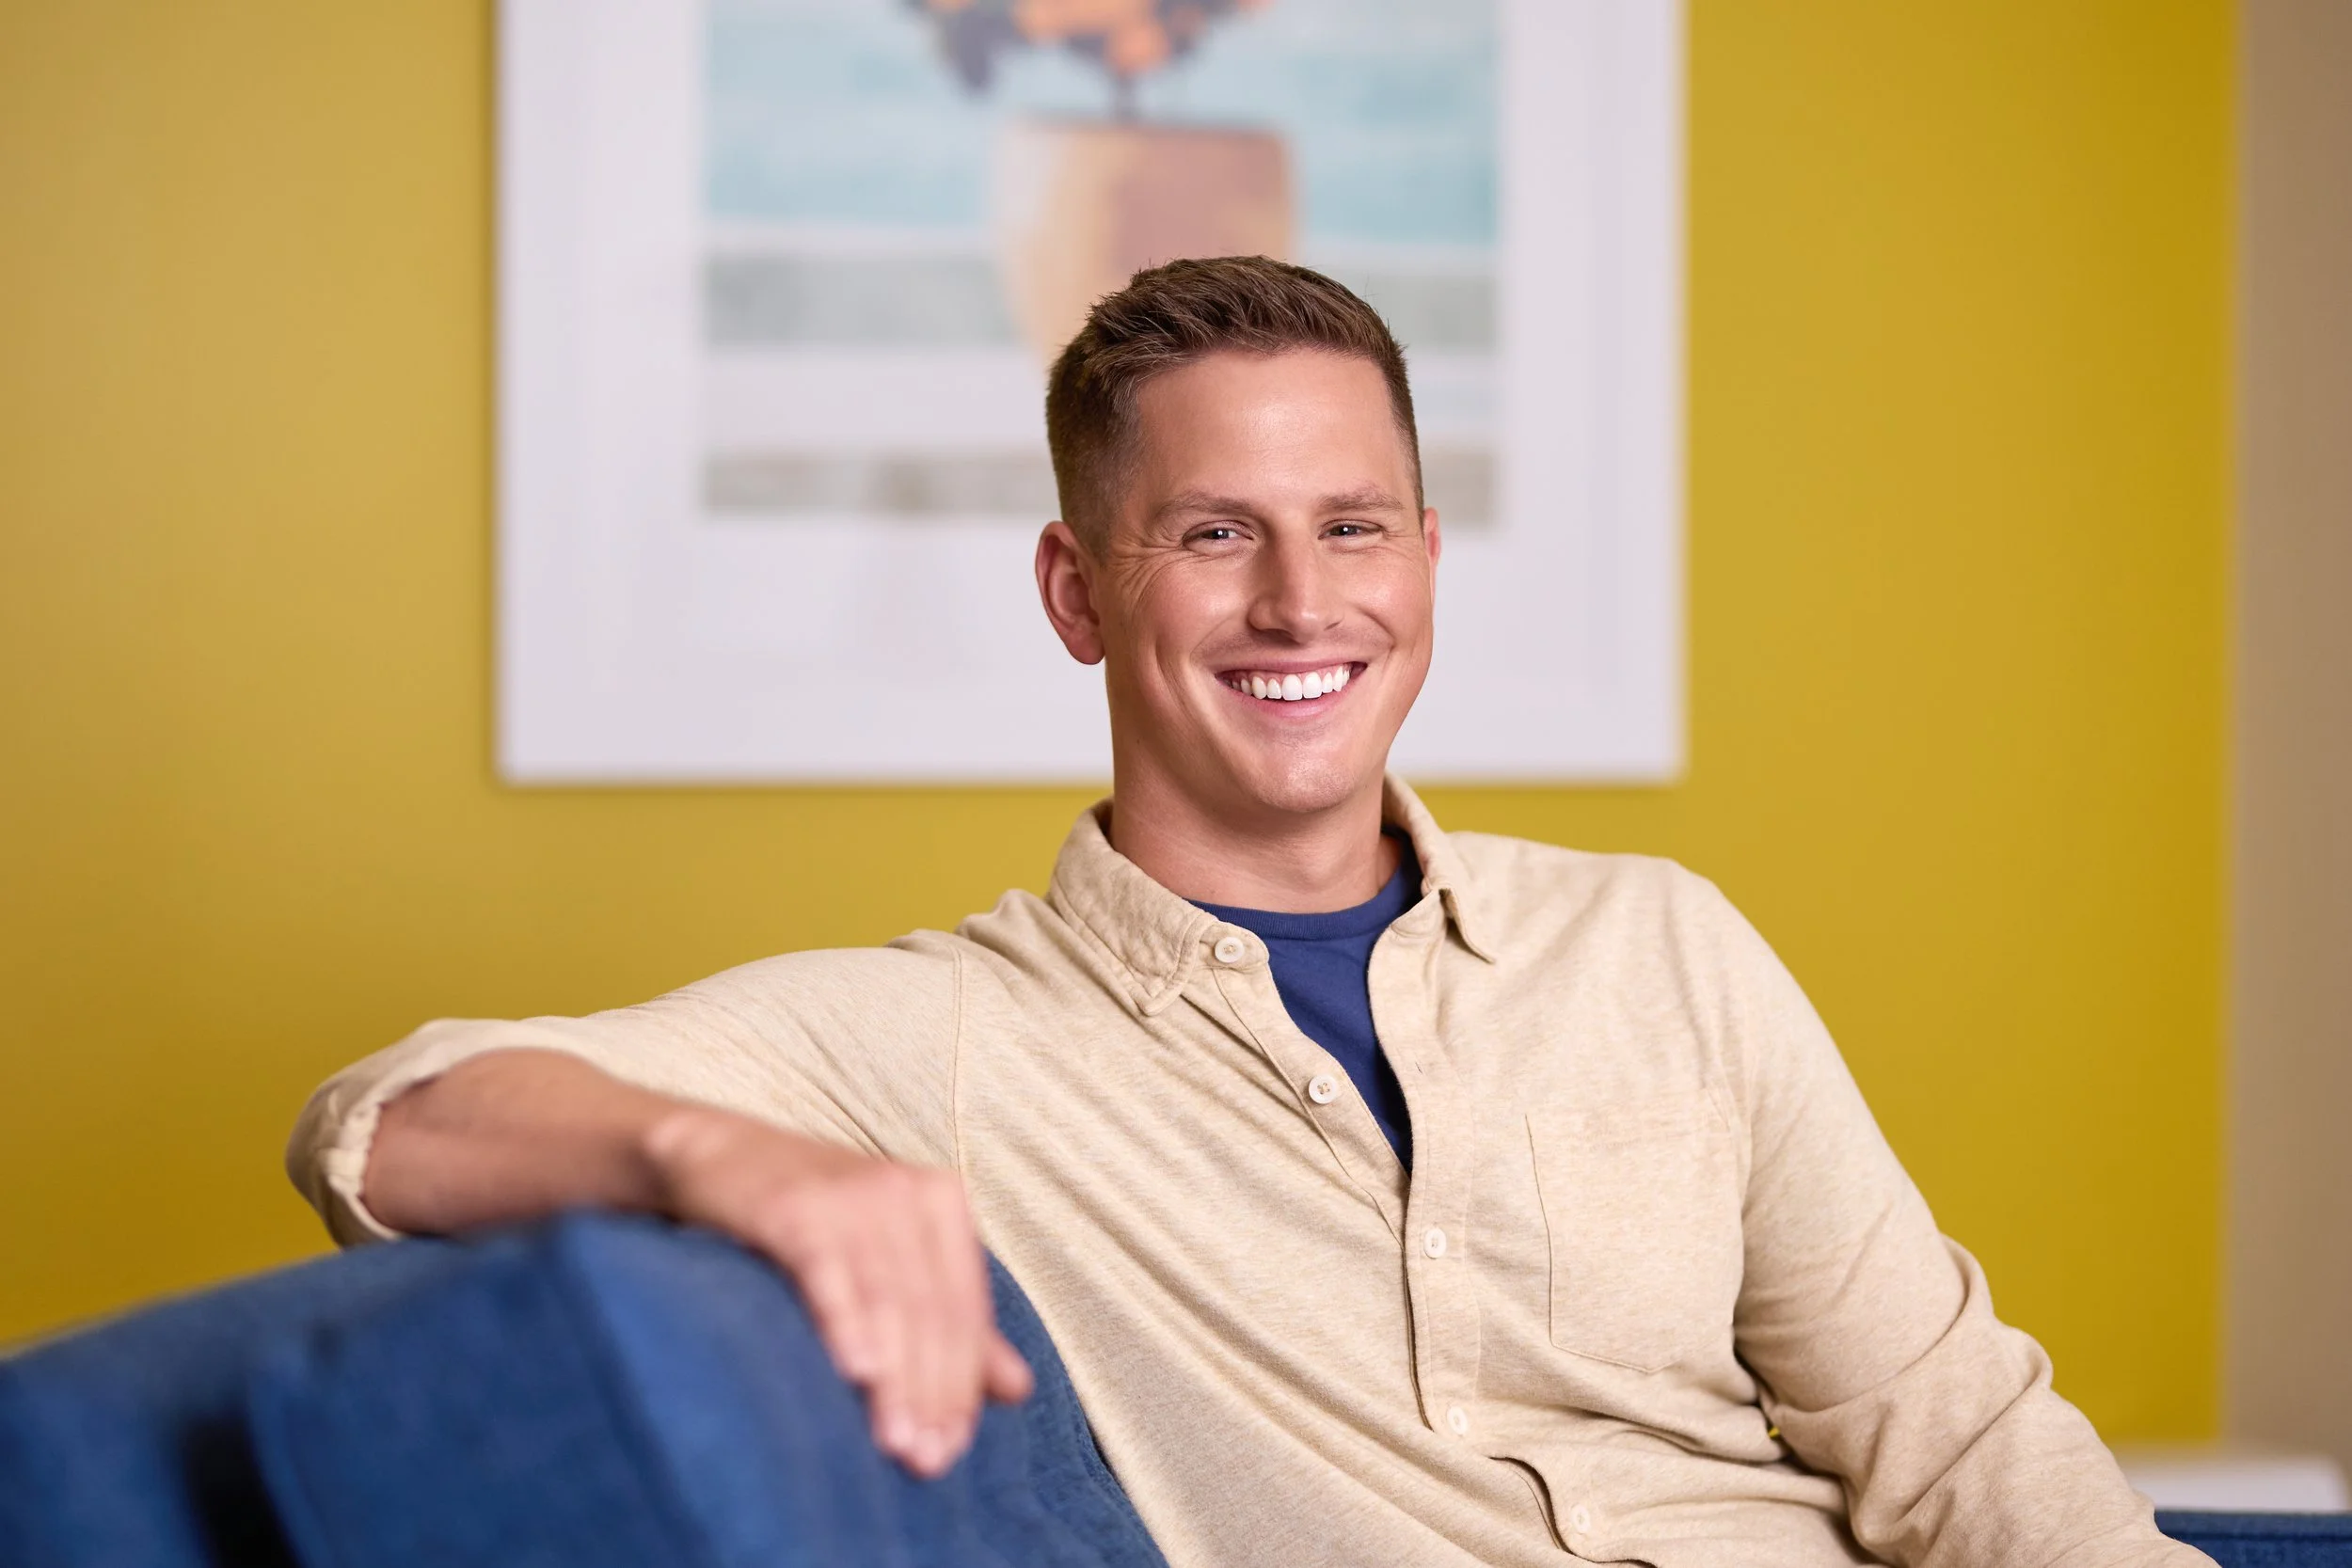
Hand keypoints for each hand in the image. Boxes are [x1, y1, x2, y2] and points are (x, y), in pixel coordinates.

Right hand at [644, 1106, 1033, 1476]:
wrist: (716, 1157)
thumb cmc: (809, 1219)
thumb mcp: (887, 1259)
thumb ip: (951, 1319)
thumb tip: (1021, 1390)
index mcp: (942, 1202)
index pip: (964, 1308)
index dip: (961, 1385)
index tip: (951, 1451)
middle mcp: (907, 1191)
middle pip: (931, 1310)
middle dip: (932, 1393)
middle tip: (925, 1463)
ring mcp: (854, 1194)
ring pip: (889, 1301)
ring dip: (896, 1379)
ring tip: (896, 1444)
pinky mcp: (797, 1206)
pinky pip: (830, 1273)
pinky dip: (846, 1322)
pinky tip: (856, 1371)